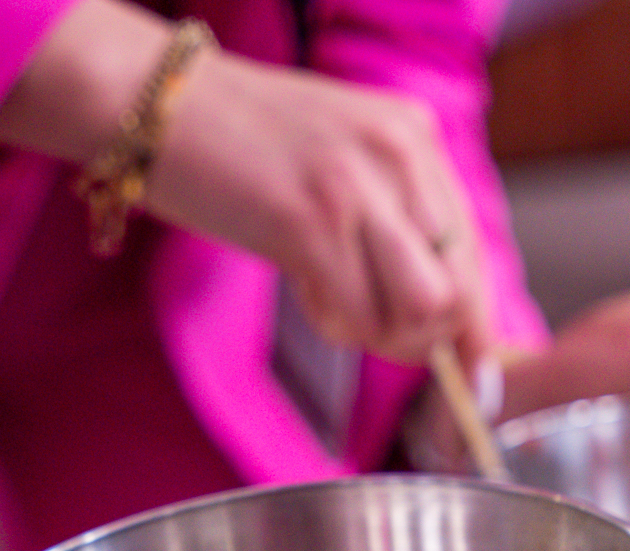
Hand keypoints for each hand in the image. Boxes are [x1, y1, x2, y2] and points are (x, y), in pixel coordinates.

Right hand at [0, 0, 492, 368]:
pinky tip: (305, 289)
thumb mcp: (343, 159)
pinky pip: (355, 314)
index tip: (462, 368)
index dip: (472, 324)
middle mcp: (399, 154)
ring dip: (382, 336)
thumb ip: (394, 216)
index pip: (473, 250)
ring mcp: (357, 186)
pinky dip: (335, 324)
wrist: (156, 103)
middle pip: (458, 289)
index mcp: (415, 137)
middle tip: (378, 335)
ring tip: (337, 306)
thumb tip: (439, 307)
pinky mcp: (310, 221)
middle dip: (425, 339)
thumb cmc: (242, 143)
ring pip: (420, 309)